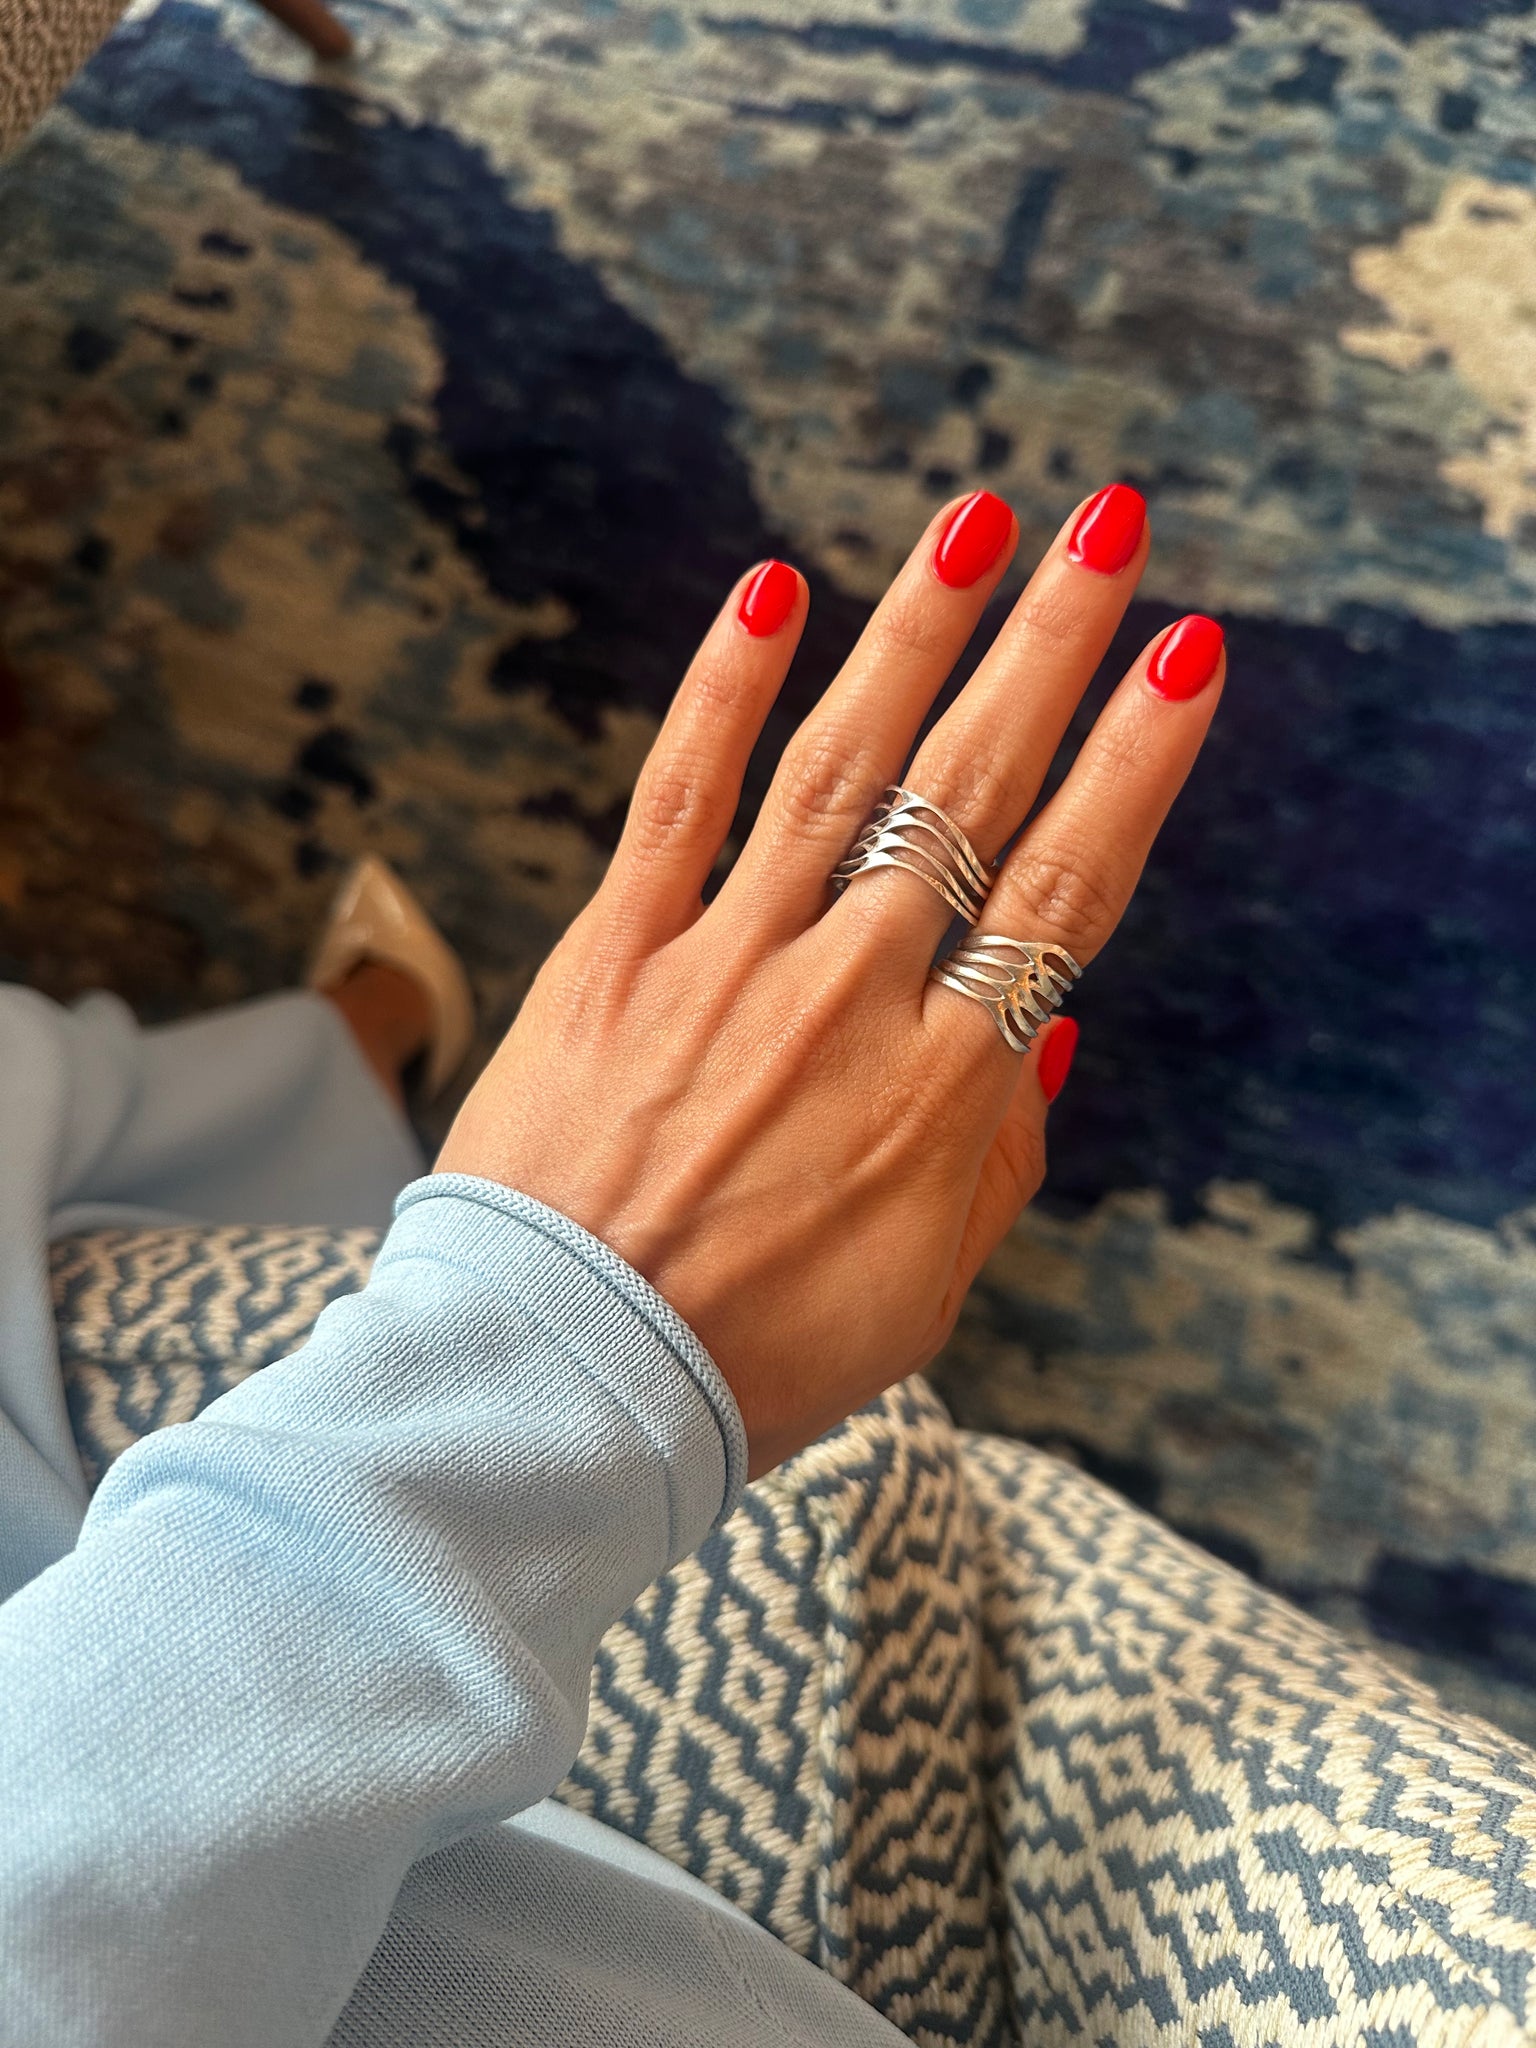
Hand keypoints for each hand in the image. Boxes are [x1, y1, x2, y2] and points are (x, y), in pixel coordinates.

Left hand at [436, 487, 1224, 1476]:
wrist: (563, 1388)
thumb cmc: (755, 1359)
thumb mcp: (925, 1292)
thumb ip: (998, 1157)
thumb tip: (1047, 1034)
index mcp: (946, 1086)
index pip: (1070, 889)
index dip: (1136, 764)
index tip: (1187, 657)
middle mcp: (851, 994)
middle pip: (974, 790)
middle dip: (1053, 647)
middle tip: (1111, 529)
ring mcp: (728, 961)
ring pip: (843, 763)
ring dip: (918, 631)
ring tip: (980, 519)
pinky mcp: (613, 954)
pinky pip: (679, 800)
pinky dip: (722, 693)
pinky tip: (771, 591)